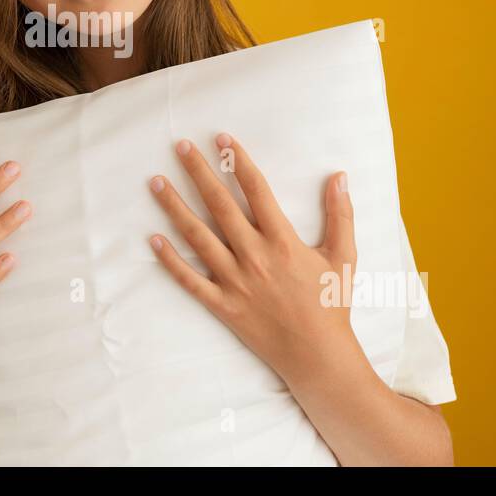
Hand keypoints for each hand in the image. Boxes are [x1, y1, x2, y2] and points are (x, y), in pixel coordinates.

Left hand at [146, 133, 360, 386]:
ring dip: (174, 207)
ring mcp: (235, 281)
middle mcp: (255, 257)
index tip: (221, 138)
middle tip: (179, 146)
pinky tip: (153, 238)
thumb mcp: (343, 256)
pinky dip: (170, 260)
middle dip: (198, 172)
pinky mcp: (222, 305)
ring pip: (197, 237)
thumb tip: (339, 176)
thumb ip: (341, 215)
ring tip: (156, 182)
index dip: (238, 161)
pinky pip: (189, 280)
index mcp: (283, 241)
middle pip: (220, 205)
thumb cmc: (332, 304)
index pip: (256, 190)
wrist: (318, 356)